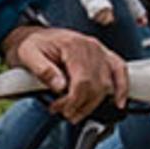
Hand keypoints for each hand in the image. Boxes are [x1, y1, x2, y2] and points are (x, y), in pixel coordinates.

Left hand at [5, 21, 127, 117]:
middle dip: (81, 104)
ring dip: (94, 103)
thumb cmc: (30, 45)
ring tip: (77, 113)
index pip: (82, 80)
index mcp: (73, 46)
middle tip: (65, 113)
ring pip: (108, 83)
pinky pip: (120, 71)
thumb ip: (43, 70)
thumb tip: (60, 87)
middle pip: (96, 85)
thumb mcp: (27, 55)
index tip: (58, 108)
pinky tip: (119, 102)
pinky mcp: (104, 55)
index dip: (72, 100)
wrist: (33, 35)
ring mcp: (100, 51)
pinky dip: (122, 88)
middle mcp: (91, 47)